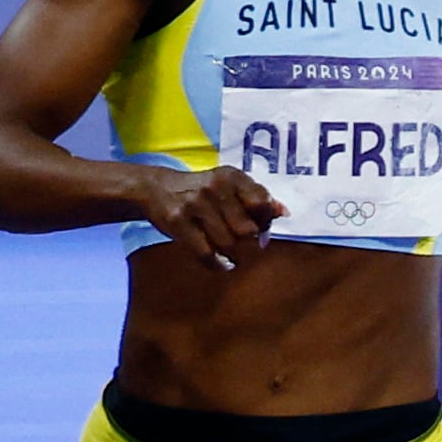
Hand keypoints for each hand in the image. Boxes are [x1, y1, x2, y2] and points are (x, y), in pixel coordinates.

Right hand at [136, 165, 282, 267]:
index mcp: (232, 177)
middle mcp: (215, 187)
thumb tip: (284, 212)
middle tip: (245, 245)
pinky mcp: (178, 222)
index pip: (262, 203)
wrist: (157, 188)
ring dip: (233, 255)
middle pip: (246, 230)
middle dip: (249, 243)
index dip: (265, 221)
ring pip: (227, 244)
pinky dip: (217, 265)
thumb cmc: (204, 192)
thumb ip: (258, 198)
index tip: (259, 228)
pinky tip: (220, 264)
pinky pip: (206, 254)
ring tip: (232, 254)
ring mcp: (195, 204)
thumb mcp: (230, 186)